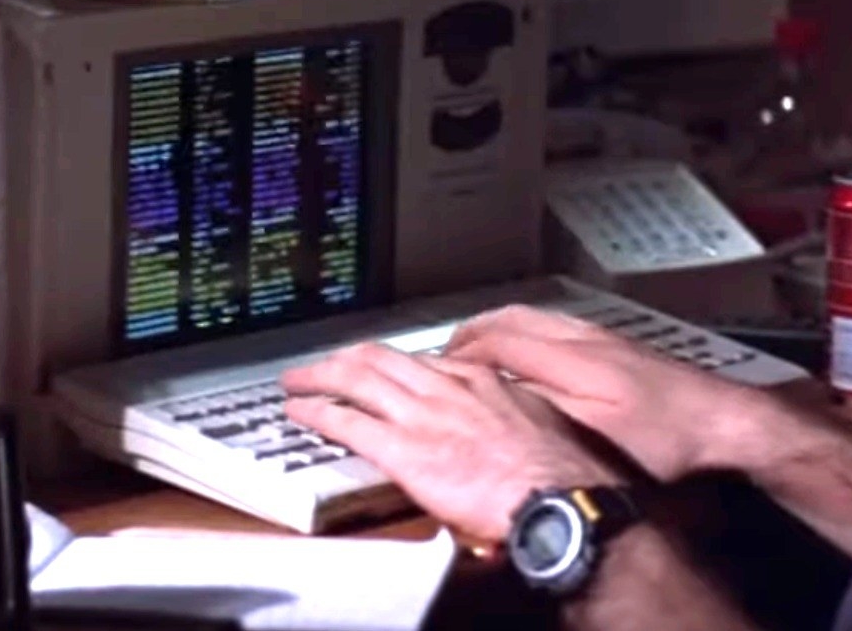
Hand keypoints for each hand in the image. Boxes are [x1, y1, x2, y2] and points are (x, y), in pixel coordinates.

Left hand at [280, 343, 620, 545]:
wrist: (550, 492)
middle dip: (347, 359)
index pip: (424, 362)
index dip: (394, 364)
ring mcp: (422, 415)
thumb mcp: (538, 419)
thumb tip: (505, 420)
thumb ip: (509, 410)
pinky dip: (318, 413)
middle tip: (324, 363)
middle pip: (383, 359)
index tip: (382, 369)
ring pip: (358, 379)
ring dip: (322, 376)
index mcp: (480, 380)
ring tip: (298, 380)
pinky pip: (348, 423)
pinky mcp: (403, 449)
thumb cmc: (553, 466)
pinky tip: (300, 412)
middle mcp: (446, 387)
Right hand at [445, 304, 755, 482]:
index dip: (461, 351)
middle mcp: (585, 337)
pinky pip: (560, 329)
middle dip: (475, 333)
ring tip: (479, 354)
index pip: (499, 339)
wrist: (724, 422)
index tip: (434, 366)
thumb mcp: (593, 435)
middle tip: (448, 353)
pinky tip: (533, 360)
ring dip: (502, 332)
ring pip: (539, 321)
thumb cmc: (665, 439)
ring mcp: (605, 339)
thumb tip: (493, 399)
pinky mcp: (621, 348)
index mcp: (572, 357)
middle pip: (515, 319)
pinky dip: (531, 337)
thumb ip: (540, 412)